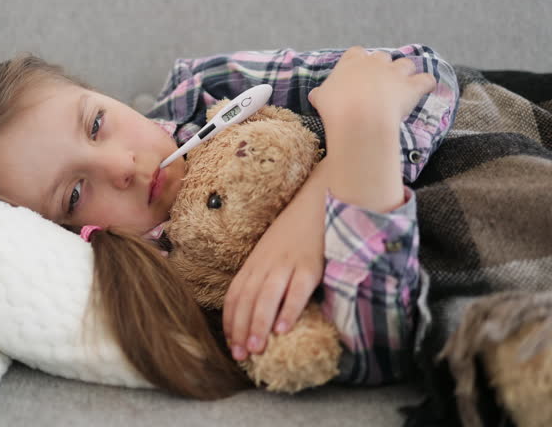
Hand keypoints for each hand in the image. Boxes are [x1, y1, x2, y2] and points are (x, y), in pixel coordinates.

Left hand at [222, 159, 332, 360]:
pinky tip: (283, 330)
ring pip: (266, 297)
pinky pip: (296, 291)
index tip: (231, 343)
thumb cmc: (298, 229)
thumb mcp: (274, 250)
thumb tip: (261, 307)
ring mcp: (287, 263)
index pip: (235, 294)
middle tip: (240, 355)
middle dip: (240, 329)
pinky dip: (288, 310)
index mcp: (255, 261)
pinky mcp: (309, 264)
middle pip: (247, 299)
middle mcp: (266, 263)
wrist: (320, 198)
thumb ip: (266, 273)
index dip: (231, 320)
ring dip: (259, 324)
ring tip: (255, 348)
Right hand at [308, 46, 435, 128]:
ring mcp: (395, 72)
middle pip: (382, 56)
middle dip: (381, 67)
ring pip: (405, 63)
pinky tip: (426, 88)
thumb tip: (316, 95)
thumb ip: (321, 94)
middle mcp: (375, 61)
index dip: (357, 62)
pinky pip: (426, 80)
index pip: (355, 53)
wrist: (359, 118)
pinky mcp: (412, 86)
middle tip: (377, 83)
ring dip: (405, 72)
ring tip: (401, 85)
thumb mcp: (321, 99)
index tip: (355, 74)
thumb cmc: (336, 107)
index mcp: (352, 61)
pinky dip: (426, 84)